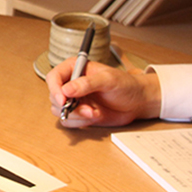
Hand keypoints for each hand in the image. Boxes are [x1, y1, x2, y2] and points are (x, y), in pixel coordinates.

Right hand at [46, 58, 160, 127]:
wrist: (138, 102)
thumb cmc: (126, 85)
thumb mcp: (109, 80)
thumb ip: (87, 83)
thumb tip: (67, 89)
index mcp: (74, 69)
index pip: (53, 77)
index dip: (55, 89)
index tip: (63, 100)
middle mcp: (71, 84)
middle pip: (54, 96)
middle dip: (69, 106)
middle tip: (87, 109)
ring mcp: (74, 99)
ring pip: (59, 110)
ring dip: (75, 115)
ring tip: (94, 113)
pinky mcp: (79, 113)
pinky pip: (68, 121)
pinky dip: (80, 122)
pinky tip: (95, 116)